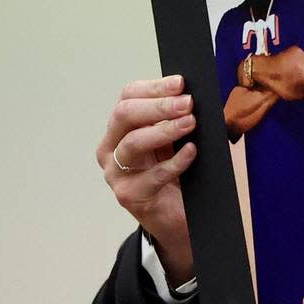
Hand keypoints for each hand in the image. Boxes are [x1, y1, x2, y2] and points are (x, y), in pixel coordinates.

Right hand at [96, 74, 197, 285]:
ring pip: (133, 142)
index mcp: (120, 127)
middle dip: (158, 105)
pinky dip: (175, 162)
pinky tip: (191, 153)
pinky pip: (152, 175)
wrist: (178, 220)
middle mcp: (111, 147)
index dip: (154, 87)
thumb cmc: (176, 174)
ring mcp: (116, 173)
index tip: (181, 83)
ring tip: (190, 123)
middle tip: (188, 103)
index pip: (128, 96)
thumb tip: (192, 96)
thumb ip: (177, 119)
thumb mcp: (175, 141)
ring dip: (164, 130)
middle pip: (125, 115)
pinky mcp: (128, 195)